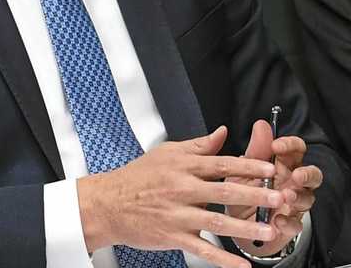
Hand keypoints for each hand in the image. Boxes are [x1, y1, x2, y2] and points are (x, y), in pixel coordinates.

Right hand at [78, 126, 282, 267]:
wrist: (108, 204)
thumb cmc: (136, 178)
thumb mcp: (165, 153)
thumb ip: (198, 146)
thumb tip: (222, 133)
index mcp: (182, 167)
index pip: (220, 164)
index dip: (247, 165)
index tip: (270, 168)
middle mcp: (181, 189)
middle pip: (223, 191)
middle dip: (255, 195)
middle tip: (279, 198)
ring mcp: (177, 214)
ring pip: (217, 221)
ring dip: (246, 227)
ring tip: (270, 230)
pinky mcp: (173, 236)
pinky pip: (202, 249)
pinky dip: (223, 259)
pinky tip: (242, 265)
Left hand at [225, 119, 322, 256]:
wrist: (234, 222)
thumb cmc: (242, 191)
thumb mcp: (244, 169)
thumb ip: (255, 149)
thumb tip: (261, 125)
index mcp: (282, 165)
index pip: (296, 150)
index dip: (291, 145)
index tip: (277, 145)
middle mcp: (292, 184)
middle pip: (312, 175)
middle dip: (307, 174)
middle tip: (296, 175)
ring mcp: (293, 205)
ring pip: (307, 199)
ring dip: (298, 197)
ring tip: (286, 196)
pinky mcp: (288, 225)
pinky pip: (295, 224)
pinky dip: (287, 222)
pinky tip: (277, 219)